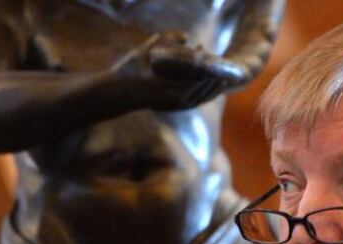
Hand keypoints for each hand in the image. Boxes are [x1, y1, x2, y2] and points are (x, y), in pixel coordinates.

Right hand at [114, 31, 231, 110]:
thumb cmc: (130, 70)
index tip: (211, 58)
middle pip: (201, 91)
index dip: (206, 70)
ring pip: (199, 99)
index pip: (195, 80)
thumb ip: (166, 40)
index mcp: (169, 88)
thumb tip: (186, 37)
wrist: (120, 93)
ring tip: (221, 80)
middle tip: (222, 68)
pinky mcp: (173, 108)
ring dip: (211, 89)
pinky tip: (210, 88)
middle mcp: (173, 100)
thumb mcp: (145, 51)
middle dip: (213, 80)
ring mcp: (174, 106)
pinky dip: (204, 96)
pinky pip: (194, 103)